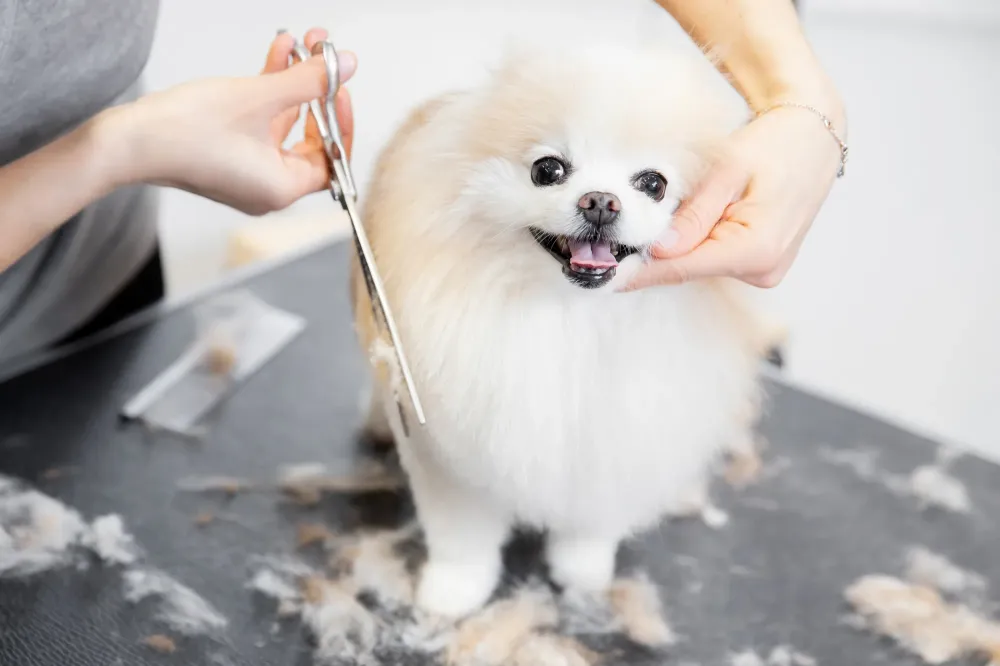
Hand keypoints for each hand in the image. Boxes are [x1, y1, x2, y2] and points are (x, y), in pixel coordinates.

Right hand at [100, 28, 355, 214]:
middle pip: (309, 140)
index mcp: (282, 189)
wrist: (127, 141)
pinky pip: (259, 123)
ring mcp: (246, 173)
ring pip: (282, 124)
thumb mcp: (259, 98)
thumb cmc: (186, 132)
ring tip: (300, 44)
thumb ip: (308, 82)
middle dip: (315, 94)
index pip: (331, 161)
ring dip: (291, 83)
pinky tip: (276, 53)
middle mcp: (267, 188)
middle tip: (323, 60)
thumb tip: (346, 66)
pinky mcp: (227, 156)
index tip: (339, 90)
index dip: (340, 123)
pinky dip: (267, 92)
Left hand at [624, 103, 844, 290]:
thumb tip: (658, 249)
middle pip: (689, 268)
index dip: (642, 270)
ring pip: (699, 264)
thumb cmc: (775, 145)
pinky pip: (714, 258)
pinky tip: (700, 215)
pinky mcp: (761, 266)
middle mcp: (764, 269)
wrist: (813, 139)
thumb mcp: (728, 171)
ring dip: (679, 244)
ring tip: (679, 207)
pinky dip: (698, 242)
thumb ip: (693, 215)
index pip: (682, 267)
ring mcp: (765, 271)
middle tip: (622, 233)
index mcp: (757, 248)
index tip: (608, 273)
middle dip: (657, 252)